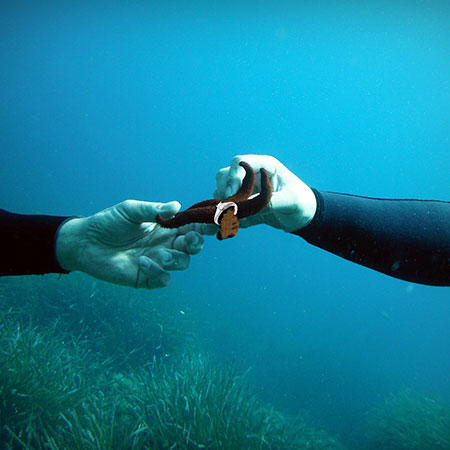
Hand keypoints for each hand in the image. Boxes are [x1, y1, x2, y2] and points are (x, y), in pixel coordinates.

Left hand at [55, 200, 205, 288]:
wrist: (84, 242)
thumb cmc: (108, 222)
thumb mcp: (130, 210)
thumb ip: (154, 210)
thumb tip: (177, 206)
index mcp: (165, 228)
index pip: (190, 226)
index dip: (203, 225)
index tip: (213, 221)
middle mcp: (165, 244)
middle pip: (192, 247)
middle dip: (195, 243)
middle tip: (188, 239)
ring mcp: (157, 262)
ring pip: (182, 263)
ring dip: (175, 258)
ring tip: (158, 254)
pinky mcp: (145, 278)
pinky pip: (163, 279)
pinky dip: (158, 273)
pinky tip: (142, 263)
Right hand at [214, 155, 316, 231]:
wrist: (306, 218)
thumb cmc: (304, 203)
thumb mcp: (291, 201)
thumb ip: (270, 201)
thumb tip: (247, 207)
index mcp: (266, 166)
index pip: (240, 162)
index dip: (232, 176)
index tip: (230, 194)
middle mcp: (253, 175)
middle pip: (226, 175)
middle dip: (223, 191)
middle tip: (227, 208)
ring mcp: (248, 189)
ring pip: (223, 191)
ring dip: (223, 205)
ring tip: (230, 220)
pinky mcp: (246, 205)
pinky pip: (229, 208)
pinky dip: (228, 217)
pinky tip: (236, 226)